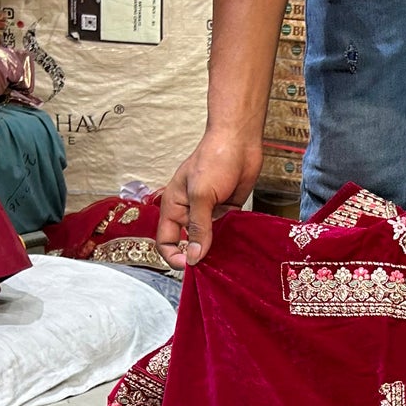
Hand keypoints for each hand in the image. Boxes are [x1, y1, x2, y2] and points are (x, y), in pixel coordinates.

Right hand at [157, 131, 263, 268]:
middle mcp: (189, 211)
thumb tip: (193, 256)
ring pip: (209, 240)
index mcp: (174, 206)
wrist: (239, 140)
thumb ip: (197, 227)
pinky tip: (238, 243)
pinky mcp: (227, 210)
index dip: (174, 255)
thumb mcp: (201, 195)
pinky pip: (226, 232)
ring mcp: (209, 212)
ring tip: (226, 256)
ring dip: (216, 248)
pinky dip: (230, 239)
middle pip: (188, 243)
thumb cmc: (214, 159)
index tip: (189, 265)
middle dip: (198, 255)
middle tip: (212, 265)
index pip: (165, 240)